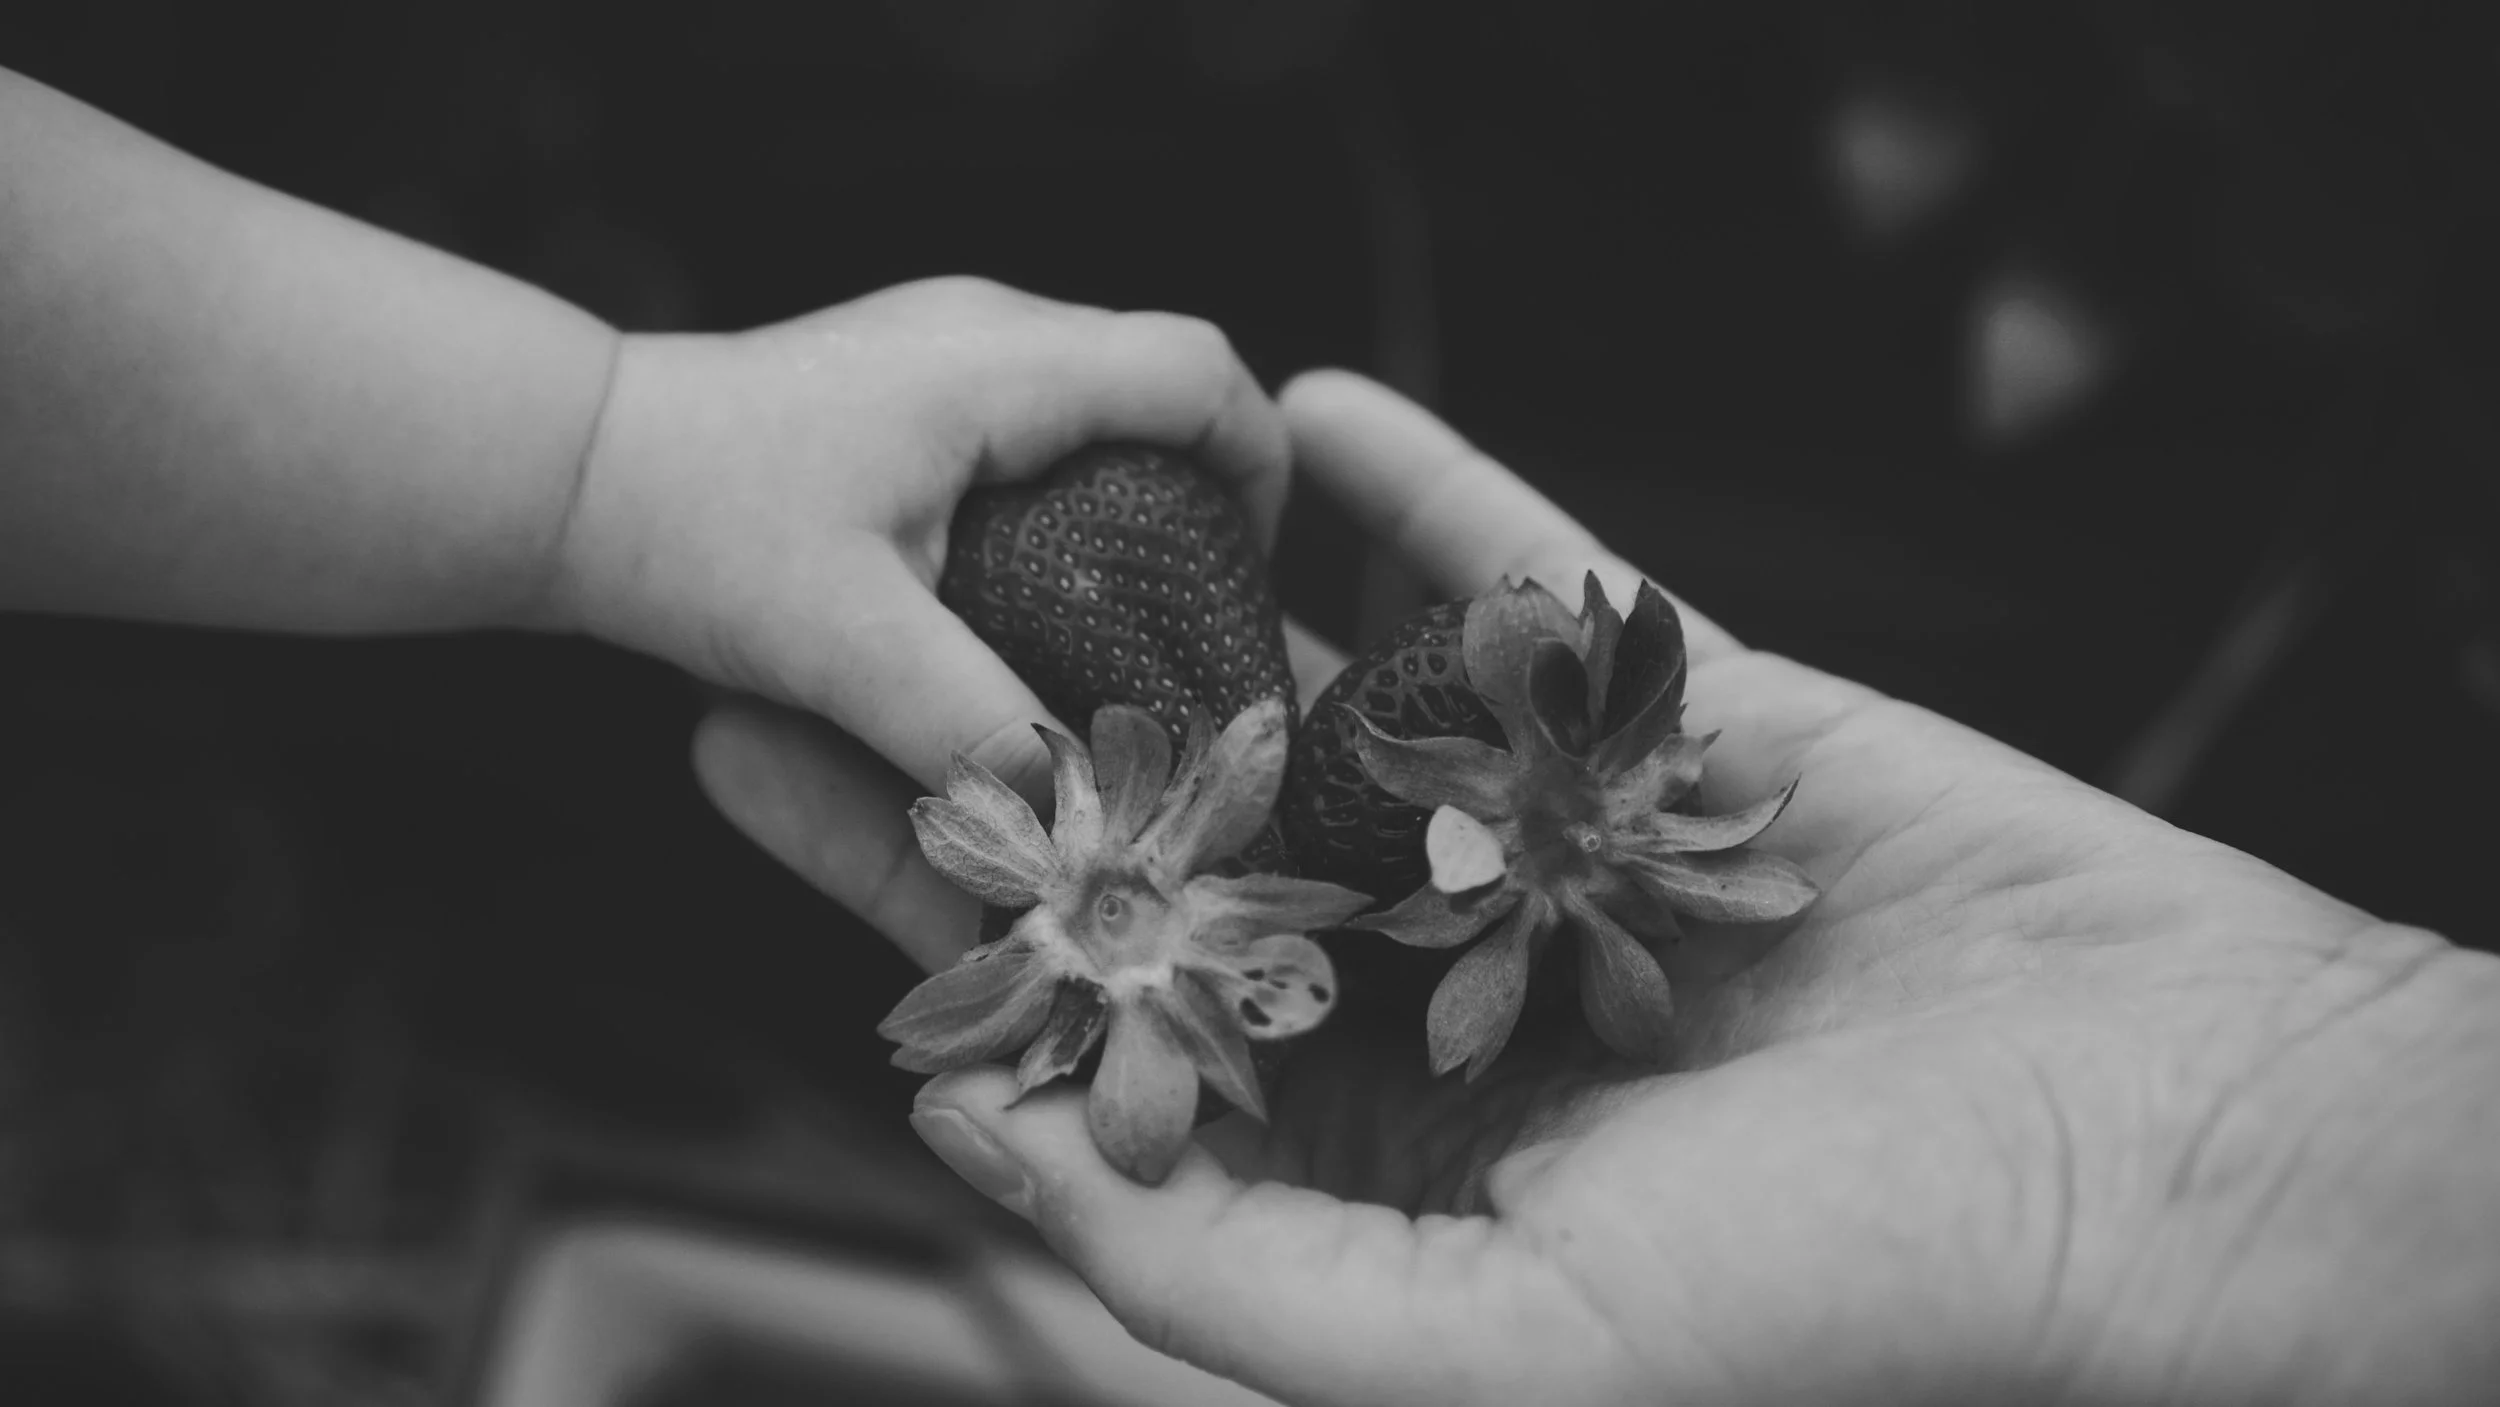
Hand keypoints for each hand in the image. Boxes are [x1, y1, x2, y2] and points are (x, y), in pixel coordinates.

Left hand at [545, 277, 1291, 969]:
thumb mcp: (841, 645)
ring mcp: (940, 342)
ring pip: (1098, 404)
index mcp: (1000, 366)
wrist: (557, 468)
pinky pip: (1035, 423)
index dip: (1259, 471)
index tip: (1248, 579)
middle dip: (1204, 499)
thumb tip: (1083, 824)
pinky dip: (1066, 497)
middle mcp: (985, 329)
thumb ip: (969, 730)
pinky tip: (1028, 587)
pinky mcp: (902, 379)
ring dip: (1134, 499)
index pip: (1199, 373)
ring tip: (1122, 615)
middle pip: (1162, 386)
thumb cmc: (689, 530)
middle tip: (1194, 620)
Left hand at [905, 372, 2499, 1405]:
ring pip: (1331, 695)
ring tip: (1033, 502)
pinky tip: (1319, 421)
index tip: (782, 791)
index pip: (1111, 1010)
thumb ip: (1225, 1274)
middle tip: (816, 629)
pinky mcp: (1677, 719)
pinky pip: (1531, 585)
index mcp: (1384, 1142)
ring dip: (1188, 598)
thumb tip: (994, 1148)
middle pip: (1171, 839)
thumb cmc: (1842, 1295)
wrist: (2146, 1146)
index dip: (937, 911)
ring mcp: (1555, 836)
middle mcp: (1447, 980)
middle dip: (994, 735)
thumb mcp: (1493, 1355)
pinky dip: (1435, 501)